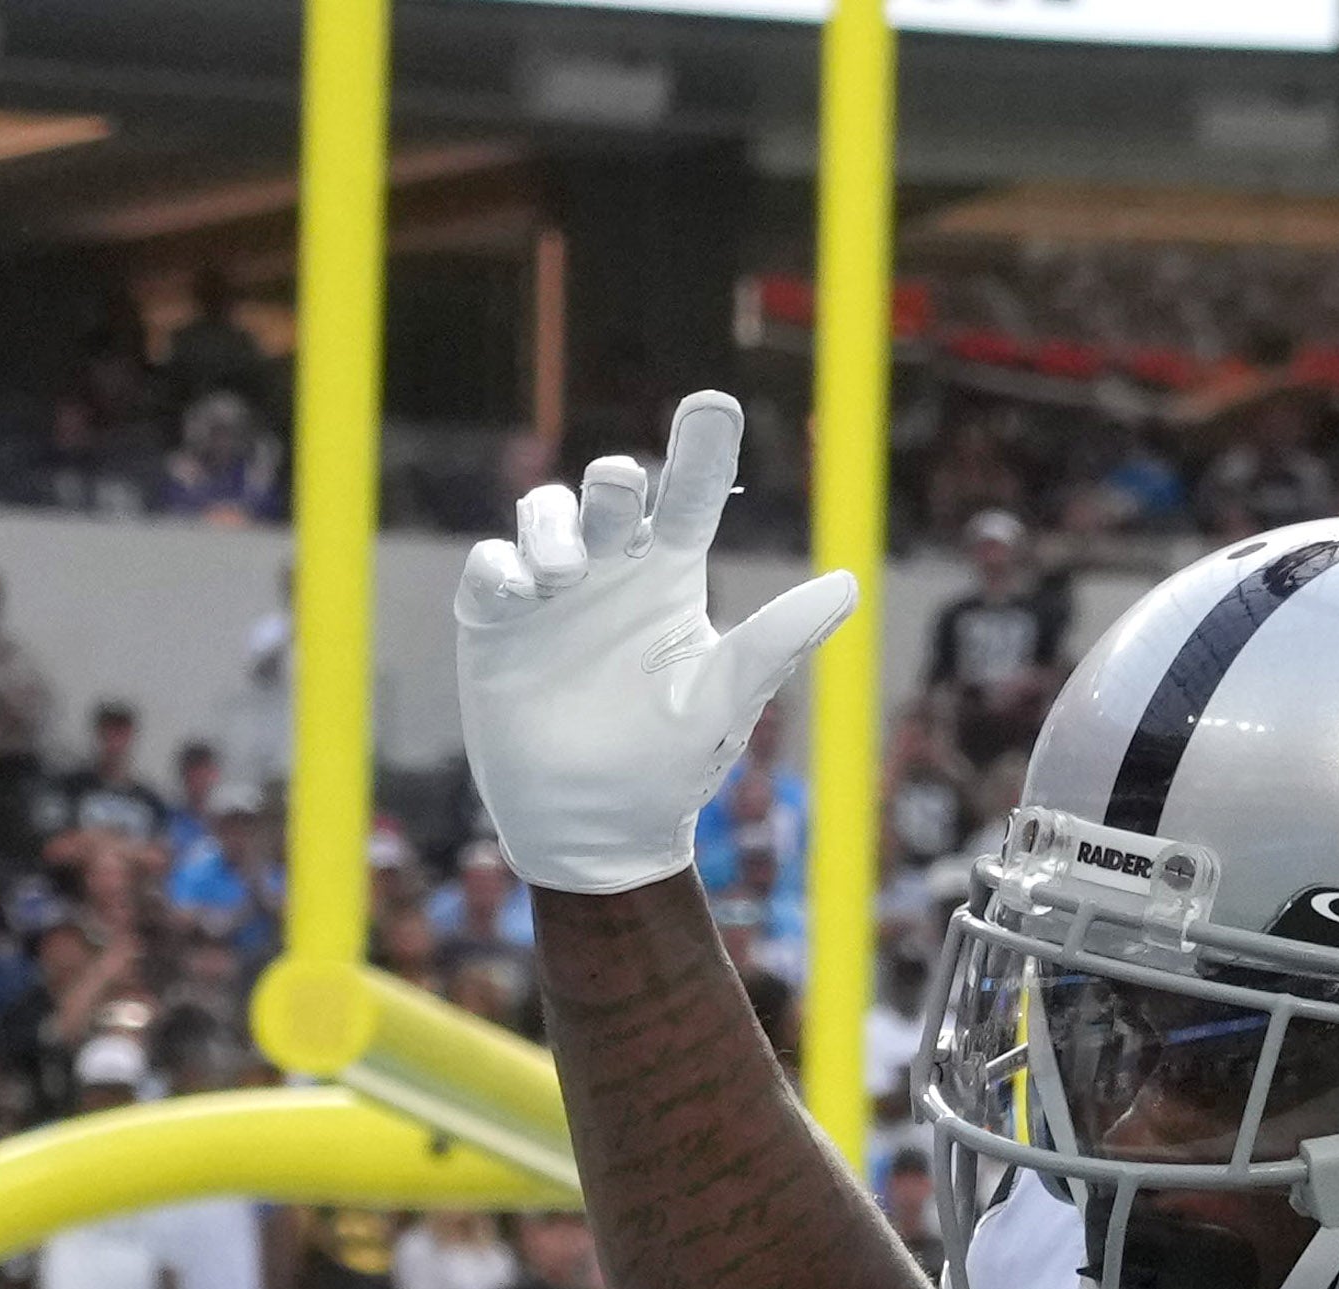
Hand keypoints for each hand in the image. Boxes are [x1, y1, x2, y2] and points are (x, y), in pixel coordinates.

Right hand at [454, 391, 864, 902]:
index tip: (713, 406)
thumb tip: (848, 585)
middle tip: (619, 497)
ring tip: (562, 573)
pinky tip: (520, 593)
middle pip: (610, 490)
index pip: (690, 496)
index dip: (701, 448)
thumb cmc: (668, 768)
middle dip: (612, 482)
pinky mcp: (495, 623)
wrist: (594, 832)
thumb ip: (776, 641)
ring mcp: (549, 593)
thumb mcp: (726, 702)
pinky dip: (500, 567)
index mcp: (671, 577)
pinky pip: (489, 568)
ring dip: (551, 524)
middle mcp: (610, 571)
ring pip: (544, 513)